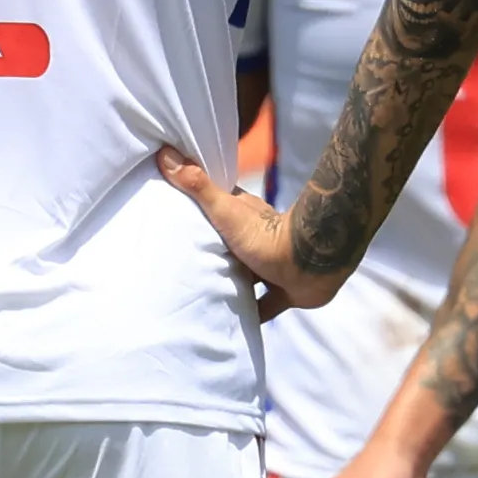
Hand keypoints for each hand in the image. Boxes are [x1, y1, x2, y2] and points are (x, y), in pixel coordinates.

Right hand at [153, 142, 343, 322]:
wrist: (311, 262)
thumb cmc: (267, 235)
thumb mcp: (225, 210)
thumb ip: (198, 186)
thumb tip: (165, 154)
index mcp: (245, 217)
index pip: (219, 210)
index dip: (202, 212)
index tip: (180, 218)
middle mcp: (259, 240)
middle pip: (231, 246)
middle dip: (214, 254)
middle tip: (187, 266)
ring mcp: (273, 265)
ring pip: (248, 276)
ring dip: (232, 285)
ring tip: (205, 296)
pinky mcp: (286, 290)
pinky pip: (267, 305)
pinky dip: (254, 314)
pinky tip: (236, 324)